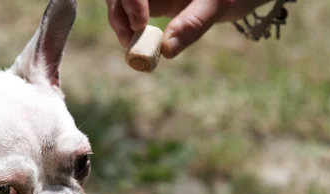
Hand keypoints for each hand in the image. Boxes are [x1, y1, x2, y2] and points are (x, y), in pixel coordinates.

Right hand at [106, 0, 272, 57]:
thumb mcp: (215, 4)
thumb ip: (193, 24)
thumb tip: (166, 51)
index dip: (131, 1)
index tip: (141, 24)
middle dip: (118, 13)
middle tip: (129, 40)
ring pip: (115, 0)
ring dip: (119, 22)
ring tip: (132, 43)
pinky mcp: (138, 0)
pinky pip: (121, 9)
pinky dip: (125, 26)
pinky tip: (135, 39)